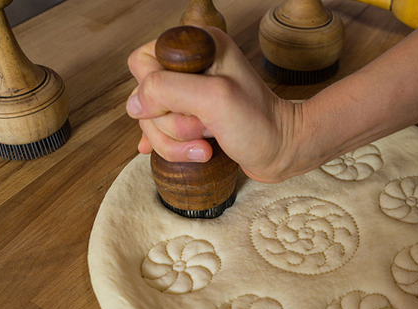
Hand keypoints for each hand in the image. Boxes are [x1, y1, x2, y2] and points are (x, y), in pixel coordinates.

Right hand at [126, 27, 302, 182]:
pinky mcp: (192, 119)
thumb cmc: (259, 125)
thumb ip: (166, 90)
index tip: (189, 107)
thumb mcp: (213, 99)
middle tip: (205, 128)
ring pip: (152, 121)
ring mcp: (190, 95)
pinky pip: (161, 133)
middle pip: (144, 96)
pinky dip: (171, 147)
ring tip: (208, 145)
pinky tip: (185, 152)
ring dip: (176, 142)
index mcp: (197, 46)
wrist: (283, 152)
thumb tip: (134, 104)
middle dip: (171, 123)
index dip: (156, 91)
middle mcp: (191, 67)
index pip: (142, 62)